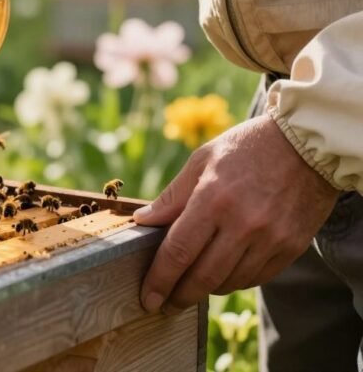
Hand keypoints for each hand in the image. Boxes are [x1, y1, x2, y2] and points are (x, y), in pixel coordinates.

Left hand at [134, 115, 338, 312]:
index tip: (147, 297)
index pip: (179, 251)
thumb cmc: (246, 149)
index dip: (160, 279)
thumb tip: (142, 221)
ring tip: (190, 287)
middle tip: (163, 305)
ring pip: (230, 282)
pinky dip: (234, 282)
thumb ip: (172, 196)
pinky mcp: (291, 247)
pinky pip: (256, 278)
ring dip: (206, 290)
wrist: (308, 145)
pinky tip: (221, 275)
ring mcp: (271, 238)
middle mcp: (243, 223)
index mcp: (213, 198)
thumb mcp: (202, 160)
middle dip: (179, 296)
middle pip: (203, 276)